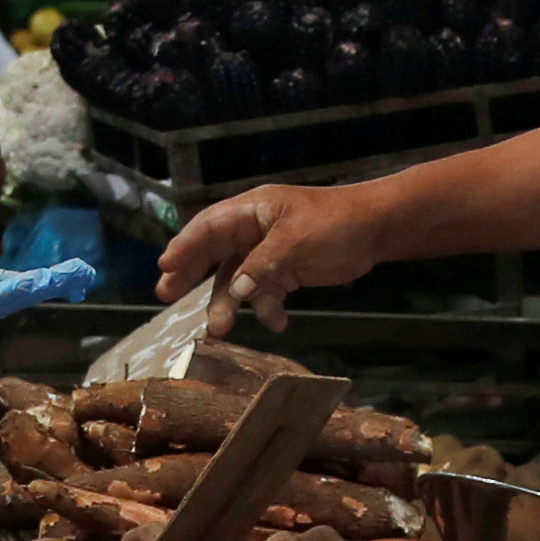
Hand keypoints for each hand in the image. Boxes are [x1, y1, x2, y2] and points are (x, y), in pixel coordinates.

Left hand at [0, 224, 100, 362]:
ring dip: (48, 284)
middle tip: (88, 275)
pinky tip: (41, 281)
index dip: (45, 277)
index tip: (74, 272)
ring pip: (18, 293)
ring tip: (78, 275)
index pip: (17, 281)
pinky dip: (19, 289)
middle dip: (58, 282)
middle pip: (25, 290)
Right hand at [150, 182, 371, 330]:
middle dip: (191, 276)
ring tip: (219, 330)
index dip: (185, 247)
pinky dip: (267, 309)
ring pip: (236, 281)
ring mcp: (267, 253)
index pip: (208, 227)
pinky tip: (277, 321)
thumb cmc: (335, 223)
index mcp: (252, 211)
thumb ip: (263, 265)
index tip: (165, 267)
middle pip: (213, 254)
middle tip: (166, 296)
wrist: (374, 231)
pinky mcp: (283, 273)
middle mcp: (253, 231)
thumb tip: (235, 291)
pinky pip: (263, 294)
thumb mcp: (296, 240)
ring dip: (229, 305)